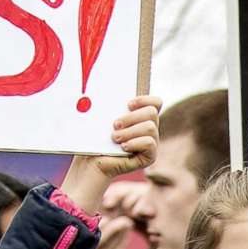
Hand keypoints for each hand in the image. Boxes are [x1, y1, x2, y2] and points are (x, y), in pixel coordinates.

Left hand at [63, 95, 161, 215]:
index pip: (156, 102)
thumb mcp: (104, 117)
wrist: (92, 161)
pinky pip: (150, 143)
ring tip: (115, 138)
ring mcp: (151, 142)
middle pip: (152, 112)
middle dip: (132, 117)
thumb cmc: (96, 138)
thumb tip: (111, 87)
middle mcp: (149, 128)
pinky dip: (135, 143)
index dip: (145, 99)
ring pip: (150, 127)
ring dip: (130, 132)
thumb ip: (113, 105)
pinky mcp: (150, 156)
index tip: (127, 104)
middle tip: (115, 125)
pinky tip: (123, 147)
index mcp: (140, 116)